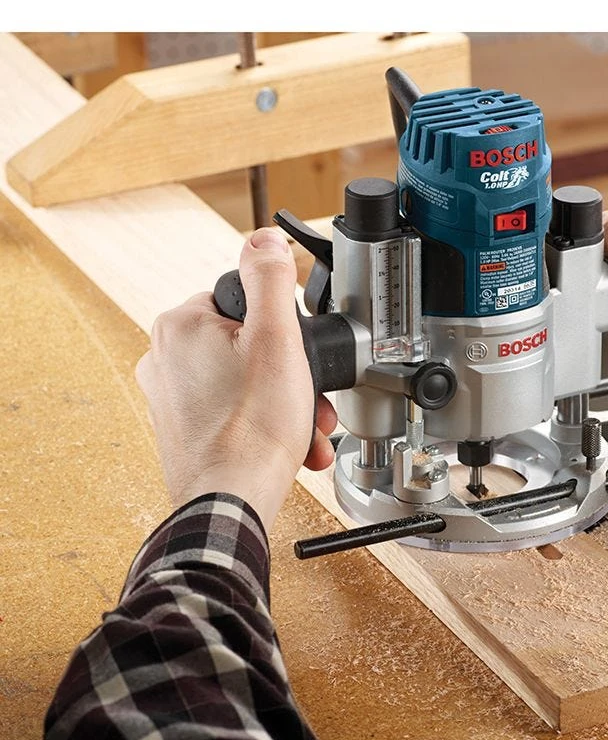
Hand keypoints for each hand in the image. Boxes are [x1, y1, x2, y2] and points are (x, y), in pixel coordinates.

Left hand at [135, 228, 337, 531]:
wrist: (232, 502)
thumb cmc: (253, 429)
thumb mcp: (278, 339)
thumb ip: (270, 279)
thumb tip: (262, 238)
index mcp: (180, 325)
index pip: (243, 303)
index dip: (283, 329)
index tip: (299, 356)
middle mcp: (165, 358)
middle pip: (248, 347)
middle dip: (290, 376)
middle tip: (311, 398)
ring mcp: (171, 398)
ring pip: (245, 384)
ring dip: (285, 404)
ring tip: (306, 428)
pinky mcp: (183, 430)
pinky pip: (235, 413)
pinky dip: (265, 426)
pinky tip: (289, 445)